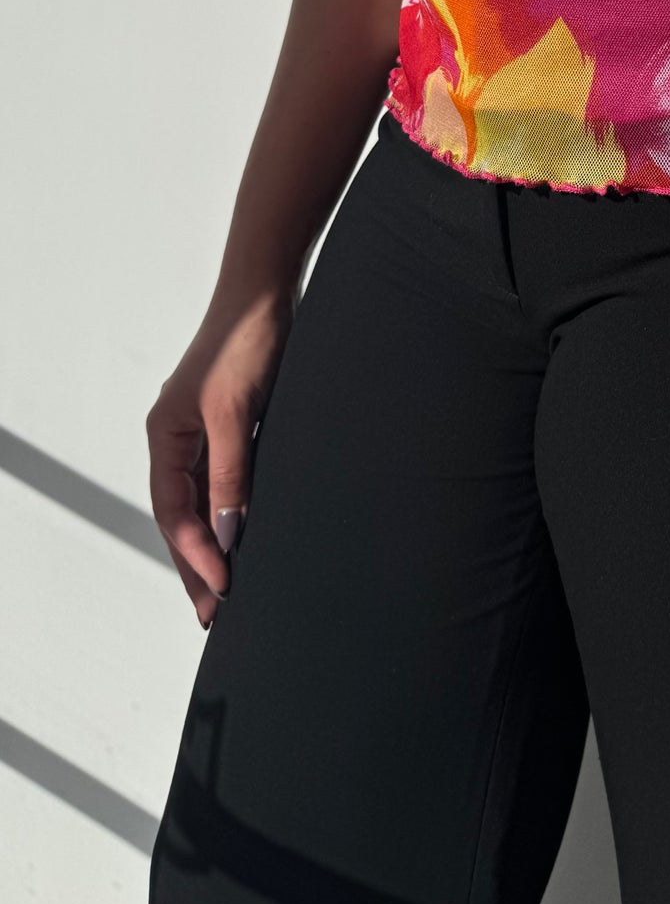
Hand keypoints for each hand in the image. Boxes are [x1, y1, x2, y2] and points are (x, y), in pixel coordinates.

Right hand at [146, 283, 295, 627]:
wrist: (268, 291)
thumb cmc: (247, 342)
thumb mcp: (235, 413)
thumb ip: (230, 474)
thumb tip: (228, 534)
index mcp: (166, 435)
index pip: (174, 512)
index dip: (194, 554)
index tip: (220, 590)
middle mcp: (179, 437)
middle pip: (183, 514)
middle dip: (196, 562)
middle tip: (213, 613)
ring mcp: (204, 430)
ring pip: (204, 500)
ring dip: (214, 542)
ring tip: (226, 588)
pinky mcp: (234, 422)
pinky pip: (226, 479)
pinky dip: (234, 510)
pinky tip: (246, 535)